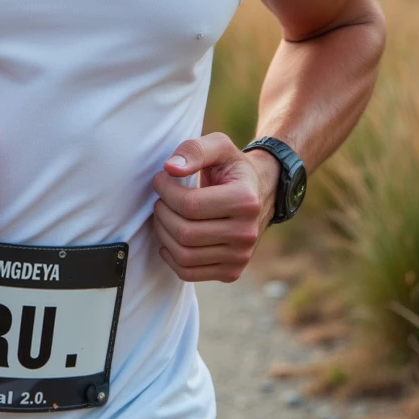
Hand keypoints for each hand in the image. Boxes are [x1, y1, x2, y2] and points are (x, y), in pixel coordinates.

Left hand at [151, 131, 276, 282]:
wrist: (259, 193)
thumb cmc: (232, 168)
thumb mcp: (219, 146)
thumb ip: (194, 150)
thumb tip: (170, 168)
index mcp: (245, 201)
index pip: (189, 205)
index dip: (165, 190)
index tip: (160, 179)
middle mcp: (247, 233)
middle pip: (185, 233)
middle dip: (161, 213)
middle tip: (159, 199)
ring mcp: (241, 257)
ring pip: (184, 256)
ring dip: (162, 234)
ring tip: (163, 215)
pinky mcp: (231, 272)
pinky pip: (188, 272)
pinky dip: (170, 256)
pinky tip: (169, 238)